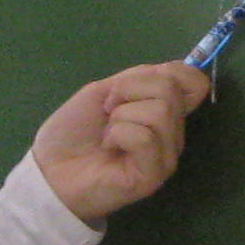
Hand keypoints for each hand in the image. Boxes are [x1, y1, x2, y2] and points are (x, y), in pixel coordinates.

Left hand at [31, 61, 214, 226]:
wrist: (49, 169)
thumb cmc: (73, 130)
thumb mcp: (103, 90)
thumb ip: (139, 78)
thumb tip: (175, 69)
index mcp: (164, 111)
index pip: (195, 82)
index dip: (173, 73)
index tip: (137, 82)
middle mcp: (172, 133)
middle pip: (171, 90)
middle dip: (128, 90)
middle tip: (107, 110)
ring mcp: (165, 156)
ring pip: (160, 111)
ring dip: (121, 115)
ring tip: (107, 134)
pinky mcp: (153, 175)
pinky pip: (145, 136)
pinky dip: (119, 133)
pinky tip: (109, 148)